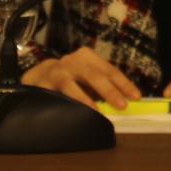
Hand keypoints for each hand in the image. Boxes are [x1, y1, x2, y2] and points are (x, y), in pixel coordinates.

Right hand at [21, 45, 141, 109]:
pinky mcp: (37, 82)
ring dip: (83, 99)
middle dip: (109, 91)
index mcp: (87, 58)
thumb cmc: (68, 80)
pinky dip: (60, 103)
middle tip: (122, 106)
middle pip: (93, 75)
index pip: (109, 70)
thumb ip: (101, 89)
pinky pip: (51, 94)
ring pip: (69, 84)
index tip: (136, 97)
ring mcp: (54, 70)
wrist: (34, 77)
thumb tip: (124, 102)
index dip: (124, 84)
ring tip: (96, 112)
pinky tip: (68, 112)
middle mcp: (72, 61)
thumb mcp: (86, 80)